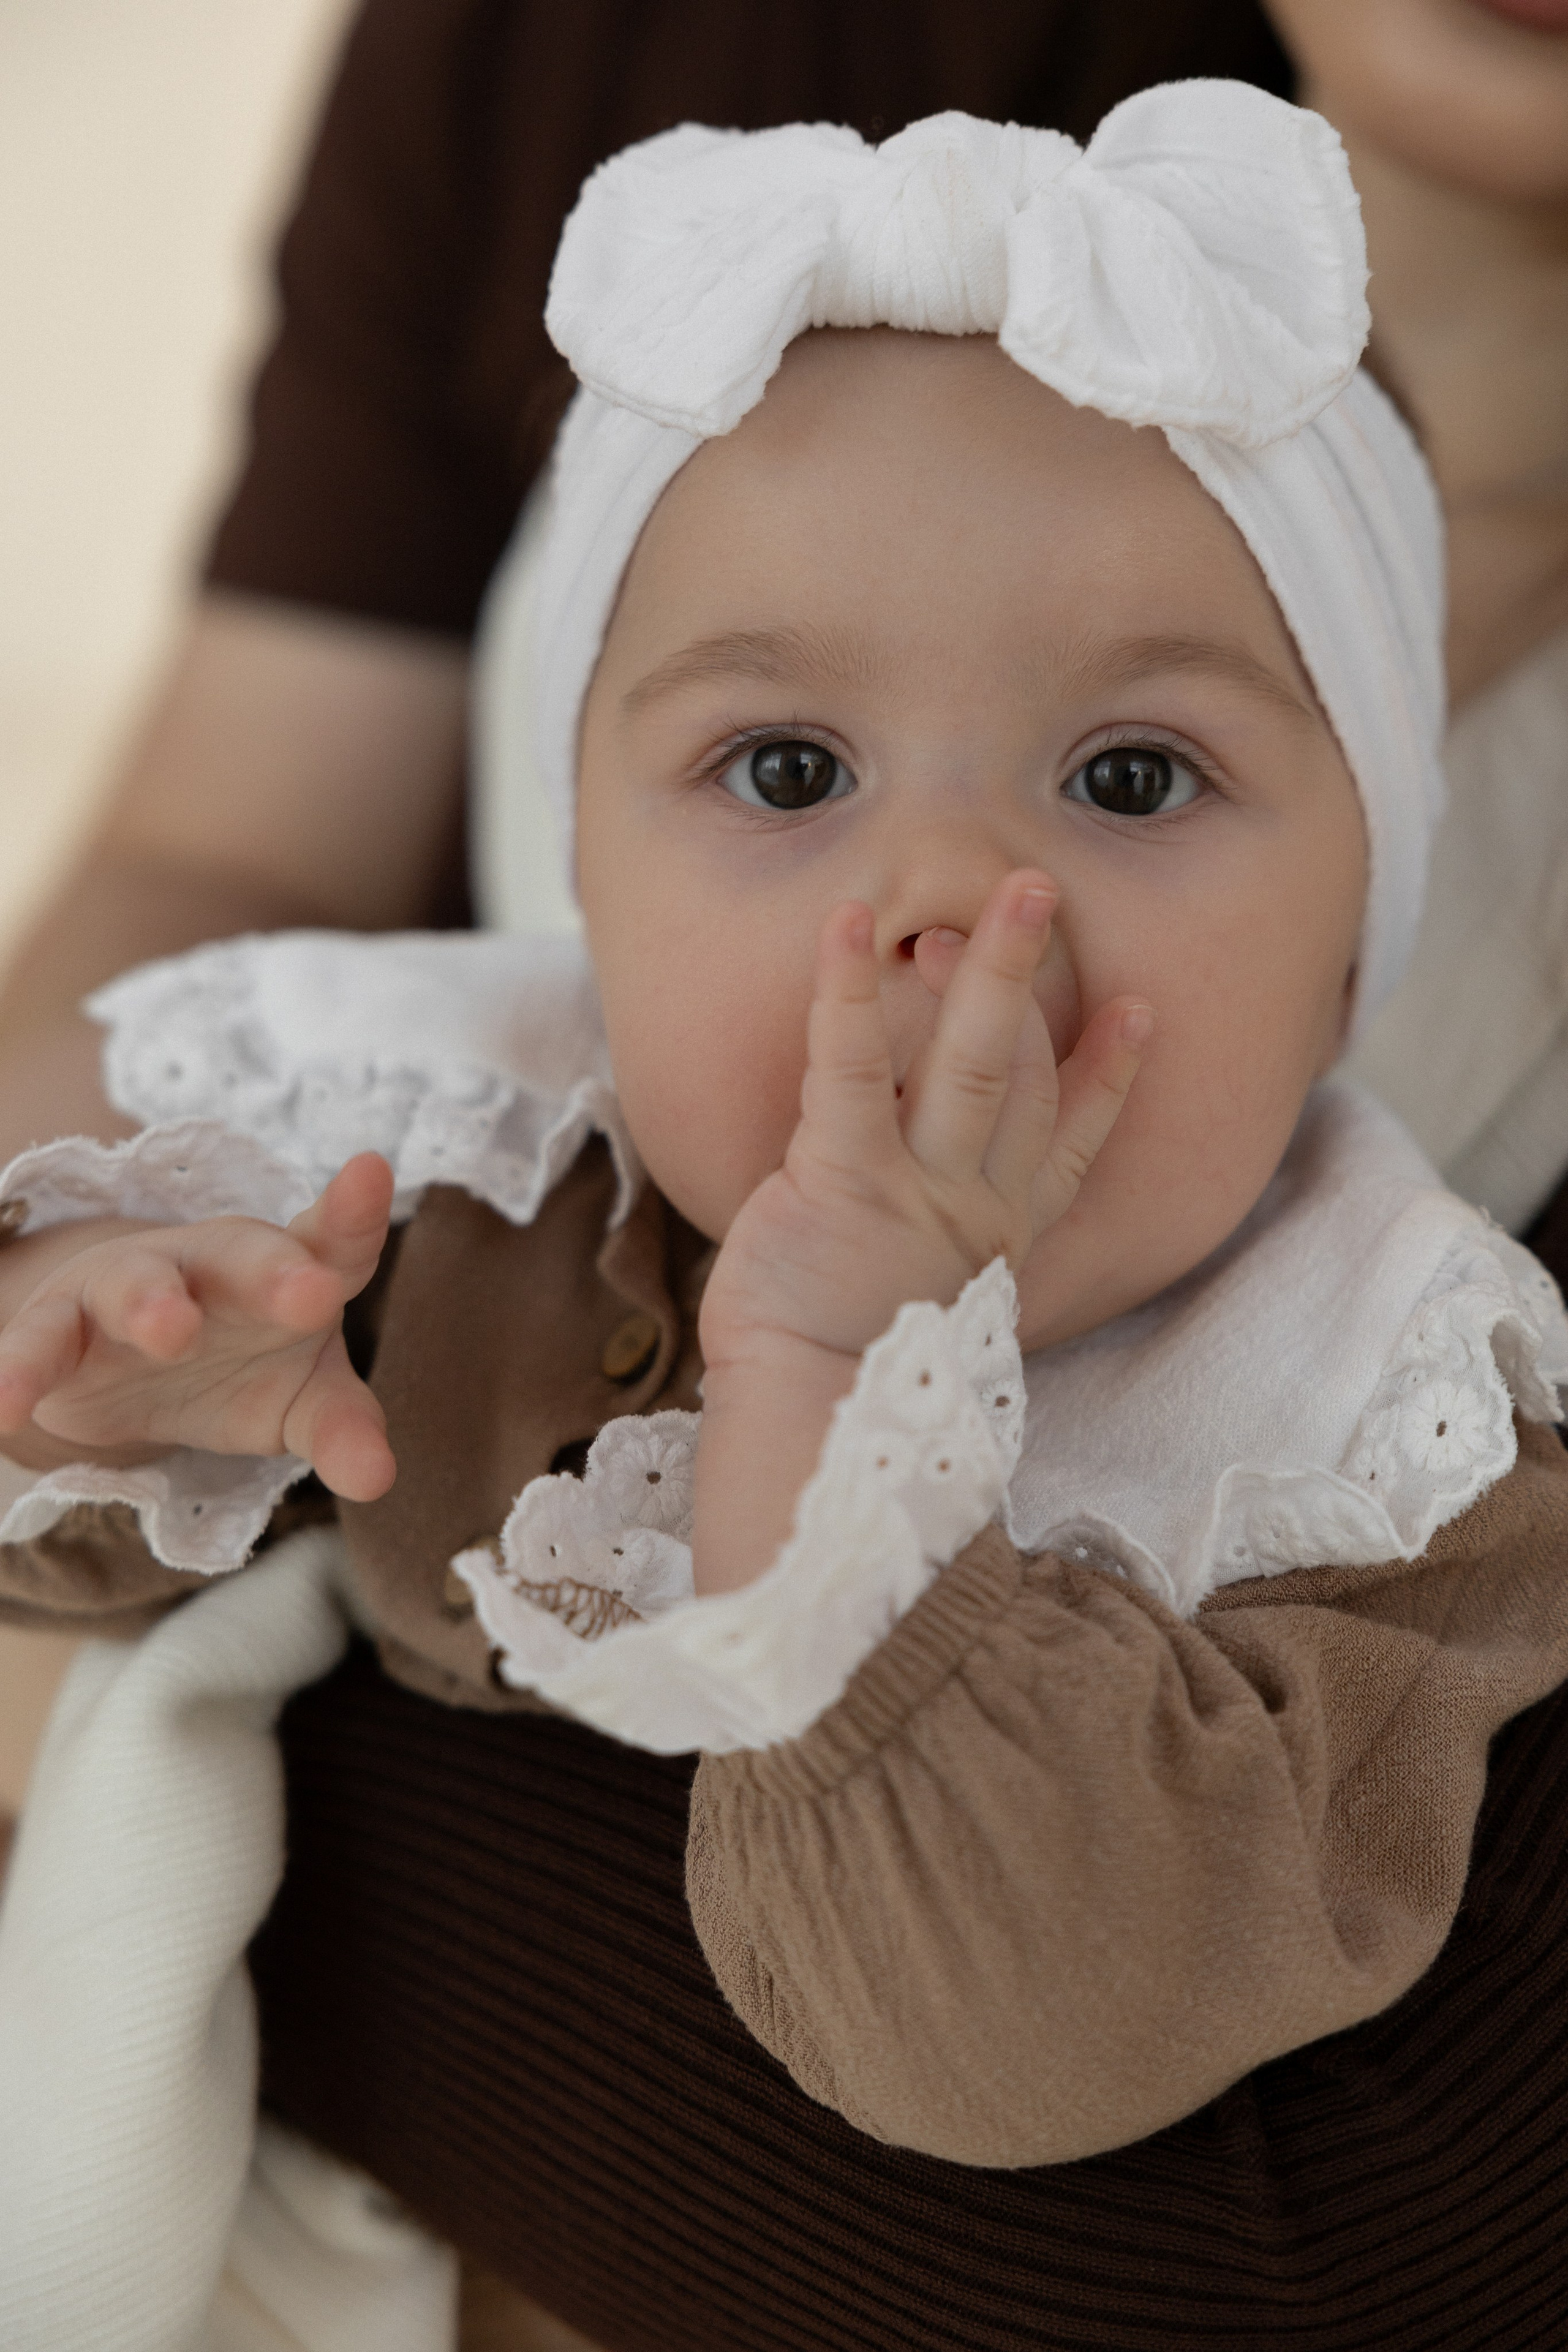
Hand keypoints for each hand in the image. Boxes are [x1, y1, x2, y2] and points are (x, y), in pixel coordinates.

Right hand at [0, 1153, 395, 1500]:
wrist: (143, 1361)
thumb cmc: (247, 1361)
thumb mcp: (304, 1400)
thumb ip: (343, 1428)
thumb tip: (378, 1478)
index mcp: (285, 1268)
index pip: (332, 1239)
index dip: (354, 1212)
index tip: (373, 1173)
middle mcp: (209, 1265)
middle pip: (241, 1254)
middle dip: (272, 1270)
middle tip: (313, 1295)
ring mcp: (129, 1287)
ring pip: (135, 1283)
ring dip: (151, 1303)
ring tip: (169, 1331)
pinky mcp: (58, 1329)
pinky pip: (36, 1345)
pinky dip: (17, 1370)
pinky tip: (4, 1407)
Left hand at [691, 871, 1148, 1591]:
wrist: (813, 1424)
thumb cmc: (837, 1367)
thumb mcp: (912, 1304)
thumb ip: (933, 1250)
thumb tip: (920, 1230)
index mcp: (992, 1236)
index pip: (1066, 1144)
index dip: (1106, 1077)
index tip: (1140, 1014)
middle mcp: (971, 1204)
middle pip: (1026, 1075)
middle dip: (1040, 981)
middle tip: (1048, 890)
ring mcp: (920, 1188)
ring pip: (973, 1062)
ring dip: (992, 970)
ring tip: (1010, 889)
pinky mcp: (848, 1177)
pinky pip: (852, 1067)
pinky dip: (847, 991)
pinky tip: (847, 923)